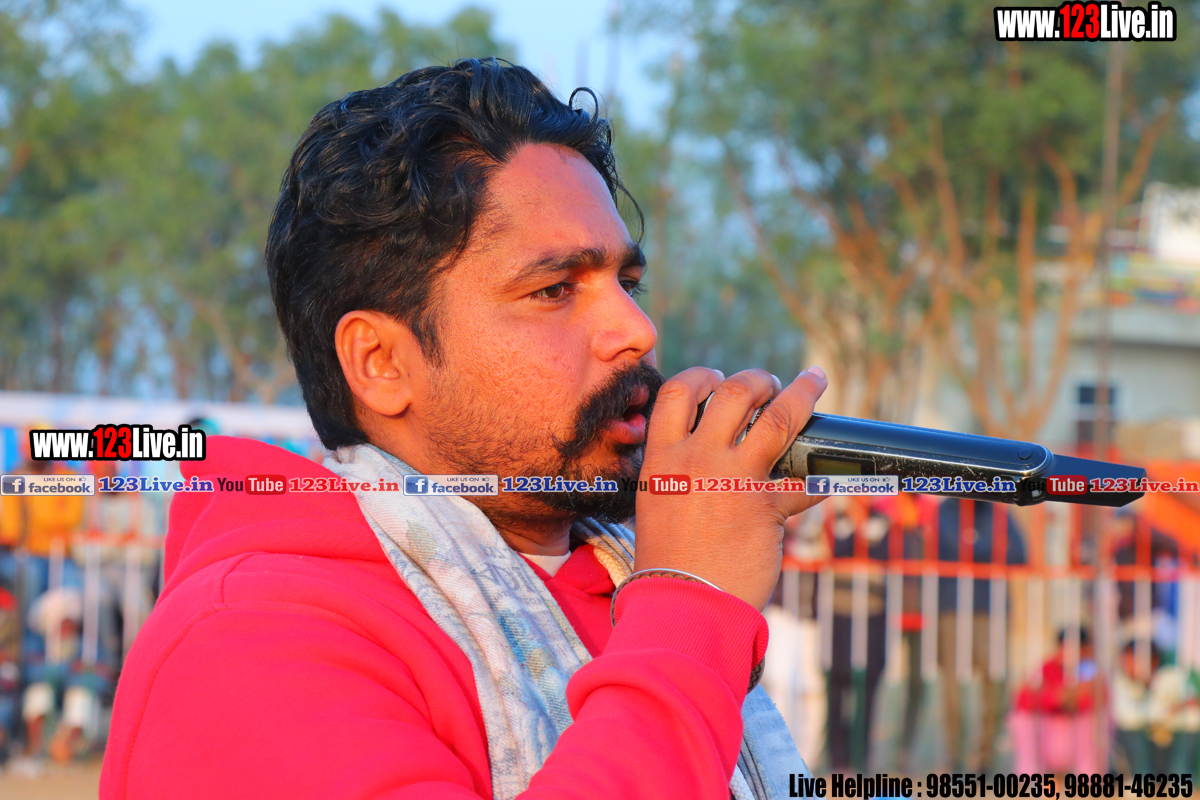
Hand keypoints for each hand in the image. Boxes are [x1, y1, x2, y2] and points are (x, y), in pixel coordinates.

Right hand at [633, 366, 827, 609]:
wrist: (682, 606)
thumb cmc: (668, 564)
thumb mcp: (659, 505)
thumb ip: (681, 473)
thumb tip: (714, 454)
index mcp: (662, 459)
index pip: (676, 393)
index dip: (701, 377)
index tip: (716, 378)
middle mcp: (696, 460)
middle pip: (733, 392)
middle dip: (758, 380)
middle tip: (771, 384)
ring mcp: (733, 479)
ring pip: (776, 416)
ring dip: (801, 392)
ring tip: (813, 381)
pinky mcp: (767, 505)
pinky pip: (806, 481)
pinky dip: (822, 478)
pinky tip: (832, 476)